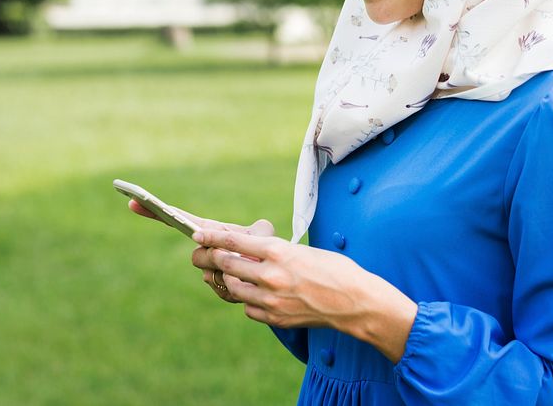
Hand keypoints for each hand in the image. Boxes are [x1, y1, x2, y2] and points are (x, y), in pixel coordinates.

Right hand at [125, 199, 272, 301]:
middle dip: (213, 258)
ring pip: (209, 274)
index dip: (157, 211)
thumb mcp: (263, 234)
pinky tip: (247, 282)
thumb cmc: (266, 247)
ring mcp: (210, 269)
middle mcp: (206, 249)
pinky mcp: (218, 287)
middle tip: (229, 256)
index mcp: (211, 230)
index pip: (181, 219)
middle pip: (196, 256)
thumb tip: (251, 234)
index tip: (134, 200)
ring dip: (229, 272)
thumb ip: (255, 232)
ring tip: (248, 268)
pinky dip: (235, 286)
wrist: (273, 270)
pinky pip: (220, 289)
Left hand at [193, 228, 417, 363]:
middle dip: (213, 259)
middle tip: (206, 256)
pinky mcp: (275, 318)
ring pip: (234, 288)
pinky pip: (249, 308)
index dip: (211, 238)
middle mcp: (270, 275)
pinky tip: (257, 294)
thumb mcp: (301, 251)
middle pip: (227, 265)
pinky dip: (249, 300)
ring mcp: (271, 299)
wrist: (355, 302)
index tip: (197, 235)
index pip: (233, 241)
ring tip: (233, 275)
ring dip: (230, 281)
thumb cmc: (333, 269)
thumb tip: (247, 251)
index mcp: (278, 251)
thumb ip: (273, 253)